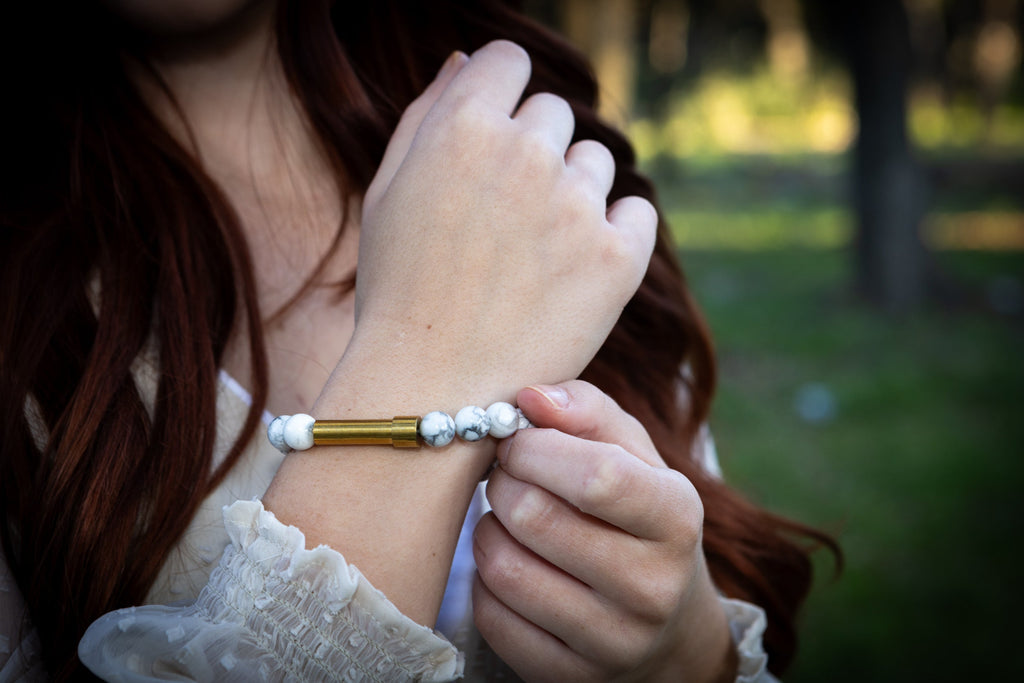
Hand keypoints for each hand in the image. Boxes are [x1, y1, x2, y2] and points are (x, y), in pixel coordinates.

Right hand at [346, 41, 657, 402]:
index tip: (494, 138)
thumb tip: (466, 59)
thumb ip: (426, 114)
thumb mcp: (387, 192)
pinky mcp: (617, 257)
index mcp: (462, 125)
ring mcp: (575, 204)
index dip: (499, 97)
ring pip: (594, 163)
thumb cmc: (400, 289)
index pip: (508, 61)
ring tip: (531, 256)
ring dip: (571, 193)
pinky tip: (574, 271)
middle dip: (531, 151)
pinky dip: (613, 235)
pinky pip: (636, 214)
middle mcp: (525, 152)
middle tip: (503, 220)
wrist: (431, 389)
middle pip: (552, 114)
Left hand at [473, 381, 736, 681]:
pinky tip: (510, 563)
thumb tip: (529, 397)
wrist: (668, 624)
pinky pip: (491, 616)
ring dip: (488, 528)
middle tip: (507, 475)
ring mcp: (612, 641)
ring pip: (503, 568)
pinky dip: (485, 581)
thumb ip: (587, 410)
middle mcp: (652, 588)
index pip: (595, 476)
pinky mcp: (568, 675)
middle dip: (504, 482)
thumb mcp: (634, 454)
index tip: (519, 440)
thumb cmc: (638, 516)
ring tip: (508, 518)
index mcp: (677, 517)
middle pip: (535, 518)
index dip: (536, 449)